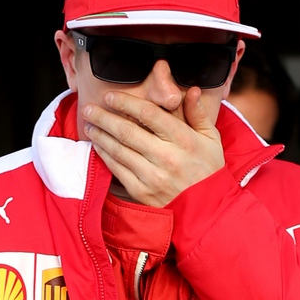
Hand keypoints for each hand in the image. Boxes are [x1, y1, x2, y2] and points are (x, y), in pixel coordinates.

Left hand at [80, 86, 224, 206]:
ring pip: (119, 150)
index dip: (126, 102)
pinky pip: (118, 170)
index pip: (149, 114)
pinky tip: (98, 145)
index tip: (110, 96)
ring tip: (89, 124)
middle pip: (127, 131)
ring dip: (100, 135)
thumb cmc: (208, 170)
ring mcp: (152, 176)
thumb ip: (198, 113)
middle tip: (89, 108)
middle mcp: (166, 157)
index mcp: (183, 140)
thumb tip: (190, 90)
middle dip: (104, 117)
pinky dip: (105, 155)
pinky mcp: (142, 192)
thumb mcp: (211, 139)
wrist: (206, 210)